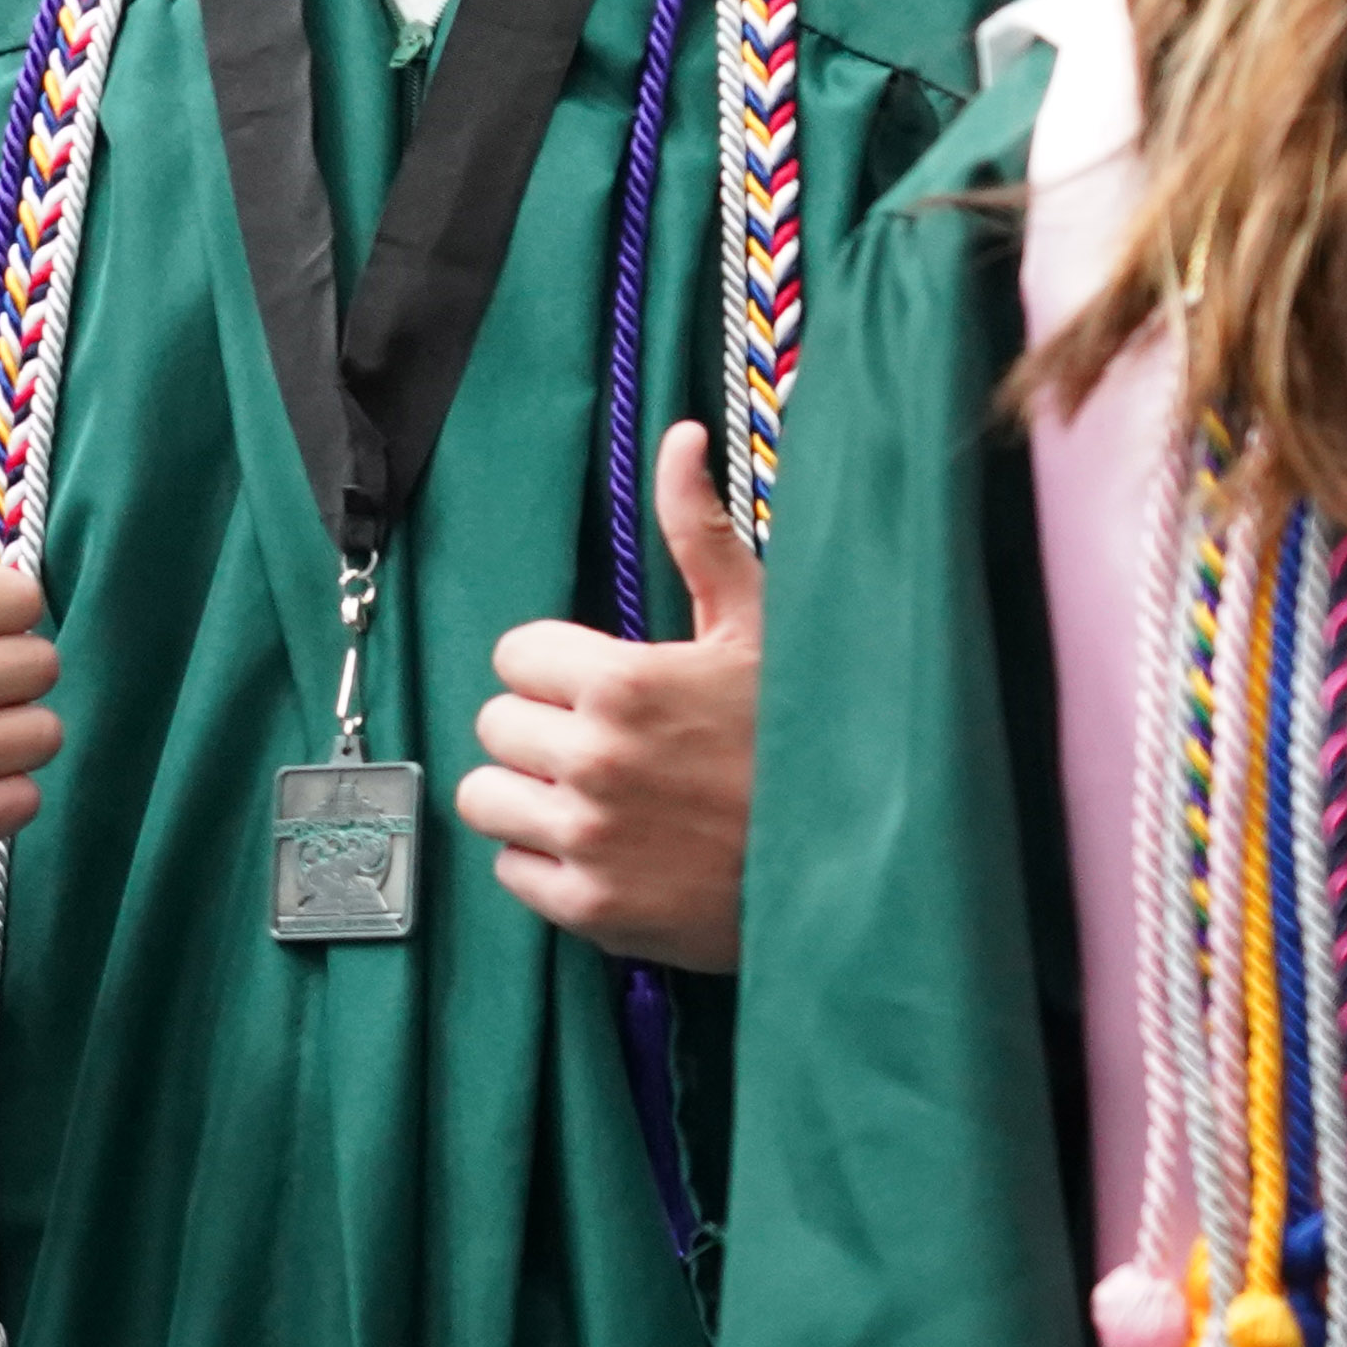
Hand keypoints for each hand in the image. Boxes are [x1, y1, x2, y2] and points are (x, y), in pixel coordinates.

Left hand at [457, 422, 761, 967]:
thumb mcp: (760, 627)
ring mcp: (588, 839)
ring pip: (485, 797)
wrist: (861, 872)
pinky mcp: (590, 910)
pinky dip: (546, 864)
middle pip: (494, 724)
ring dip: (528, 795)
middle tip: (602, 742)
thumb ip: (699, 532)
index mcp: (624, 681)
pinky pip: (510, 871)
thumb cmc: (807, 738)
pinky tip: (607, 850)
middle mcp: (594, 760)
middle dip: (539, 728)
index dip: (554, 667)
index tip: (601, 685)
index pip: (514, 655)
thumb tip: (678, 435)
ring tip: (594, 795)